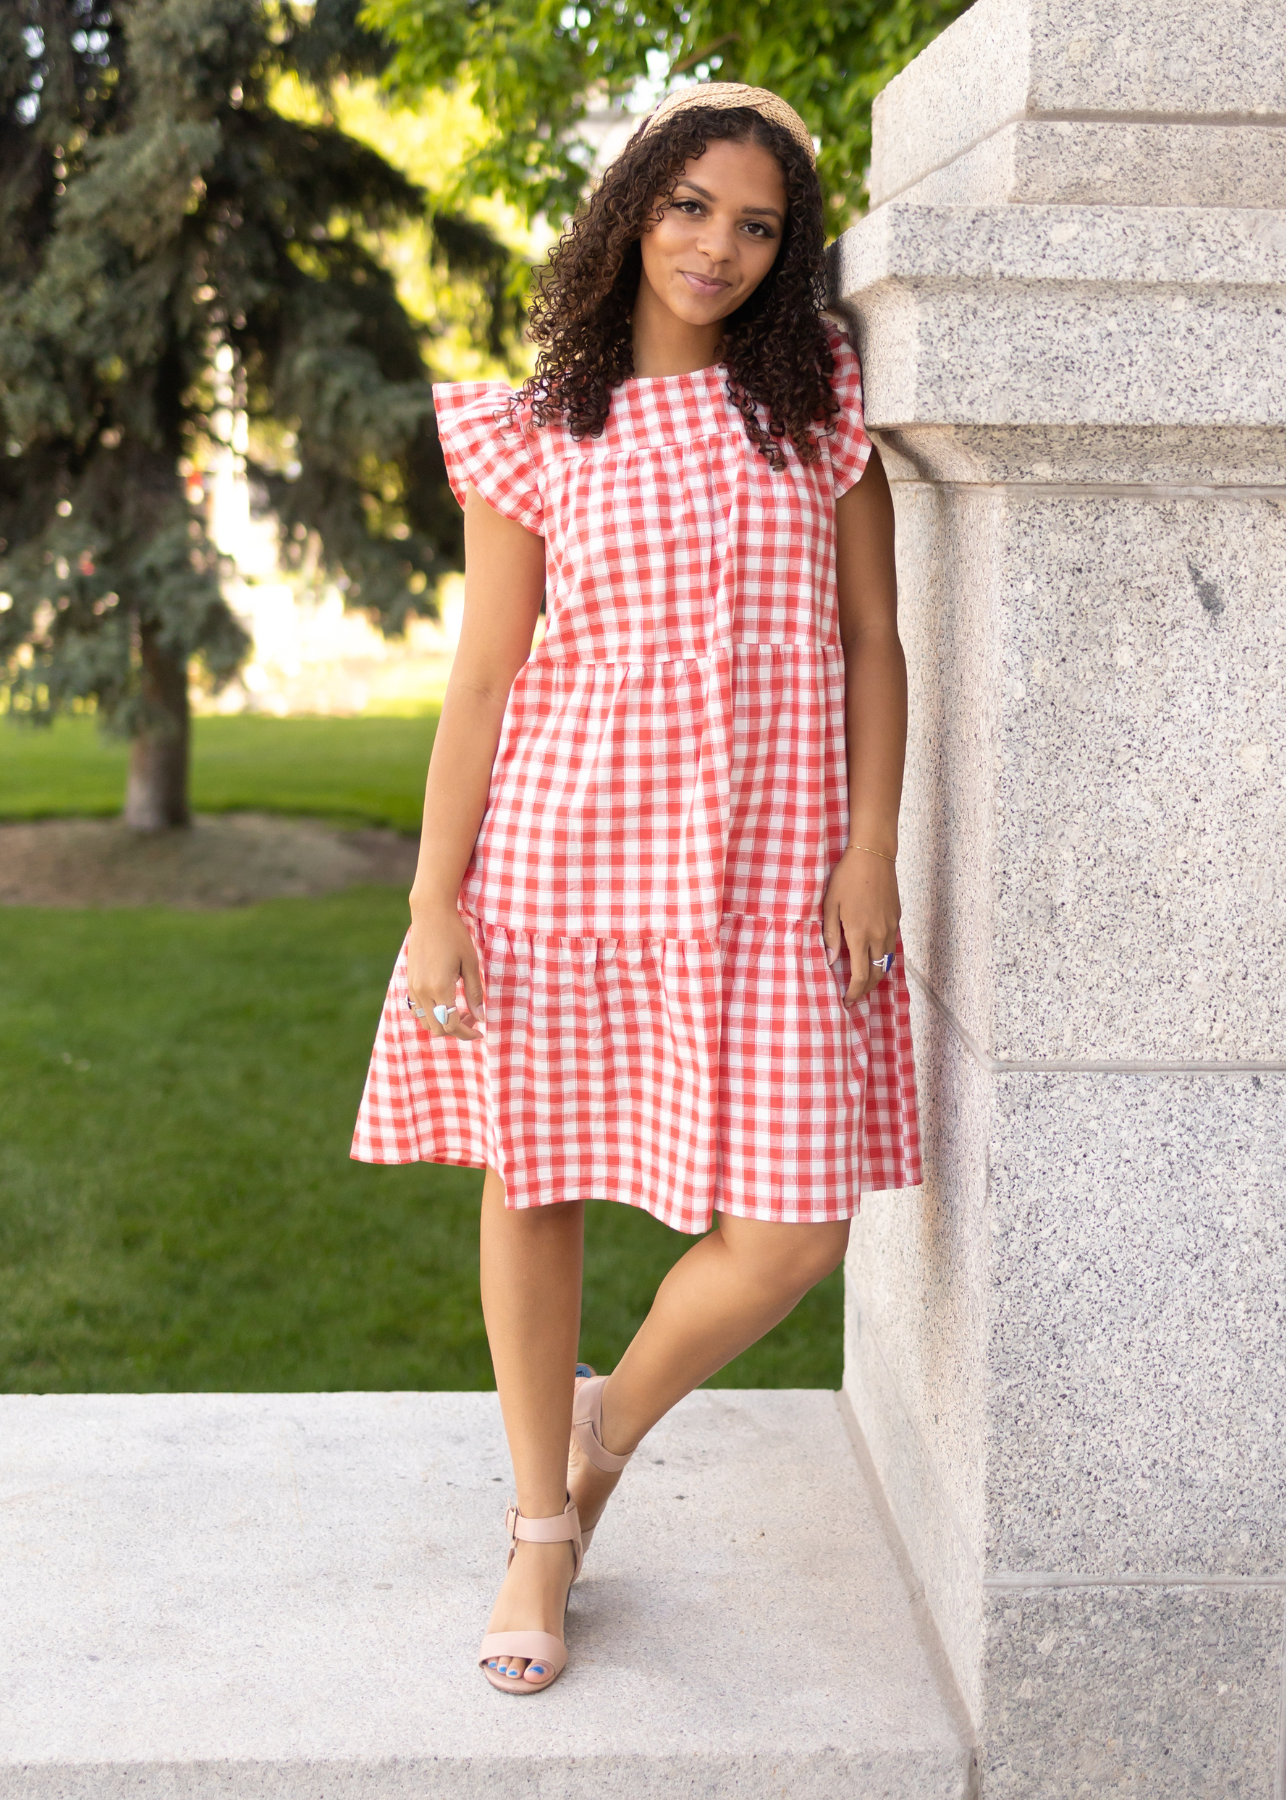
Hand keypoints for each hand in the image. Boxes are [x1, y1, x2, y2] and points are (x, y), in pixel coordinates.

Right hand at [406, 904, 485, 1040]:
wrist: (430, 916)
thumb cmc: (455, 936)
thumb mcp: (471, 964)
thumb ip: (475, 993)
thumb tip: (480, 1017)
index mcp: (440, 988)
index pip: (452, 1025)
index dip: (467, 1033)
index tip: (480, 1031)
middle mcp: (422, 992)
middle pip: (438, 1029)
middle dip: (457, 1030)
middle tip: (473, 1017)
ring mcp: (413, 988)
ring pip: (426, 1022)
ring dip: (444, 1024)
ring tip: (461, 1011)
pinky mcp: (409, 982)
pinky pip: (418, 1010)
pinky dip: (432, 1015)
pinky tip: (446, 1003)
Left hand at [822, 846, 900, 1007]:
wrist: (873, 856)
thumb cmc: (847, 878)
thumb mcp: (830, 906)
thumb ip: (830, 935)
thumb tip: (831, 960)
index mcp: (860, 935)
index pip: (859, 975)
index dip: (853, 993)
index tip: (846, 1002)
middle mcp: (879, 936)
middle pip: (876, 975)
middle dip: (865, 990)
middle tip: (854, 997)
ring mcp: (890, 928)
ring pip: (887, 963)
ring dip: (876, 977)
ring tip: (863, 983)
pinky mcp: (896, 919)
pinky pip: (891, 948)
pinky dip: (883, 960)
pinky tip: (873, 960)